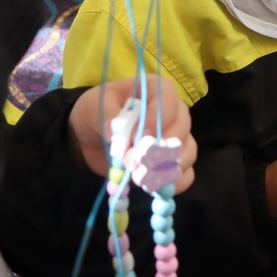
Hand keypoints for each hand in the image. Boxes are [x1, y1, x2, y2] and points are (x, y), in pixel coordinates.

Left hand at [68, 77, 196, 193]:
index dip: (157, 121)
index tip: (138, 139)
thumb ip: (107, 117)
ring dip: (165, 169)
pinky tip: (153, 186)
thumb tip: (116, 132)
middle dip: (157, 150)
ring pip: (187, 152)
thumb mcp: (94, 107)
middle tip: (131, 161)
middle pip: (182, 129)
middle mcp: (172, 112)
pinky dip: (173, 184)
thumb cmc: (95, 113)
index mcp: (154, 90)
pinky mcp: (172, 162)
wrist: (89, 137)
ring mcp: (175, 138)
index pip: (167, 101)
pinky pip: (186, 174)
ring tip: (138, 177)